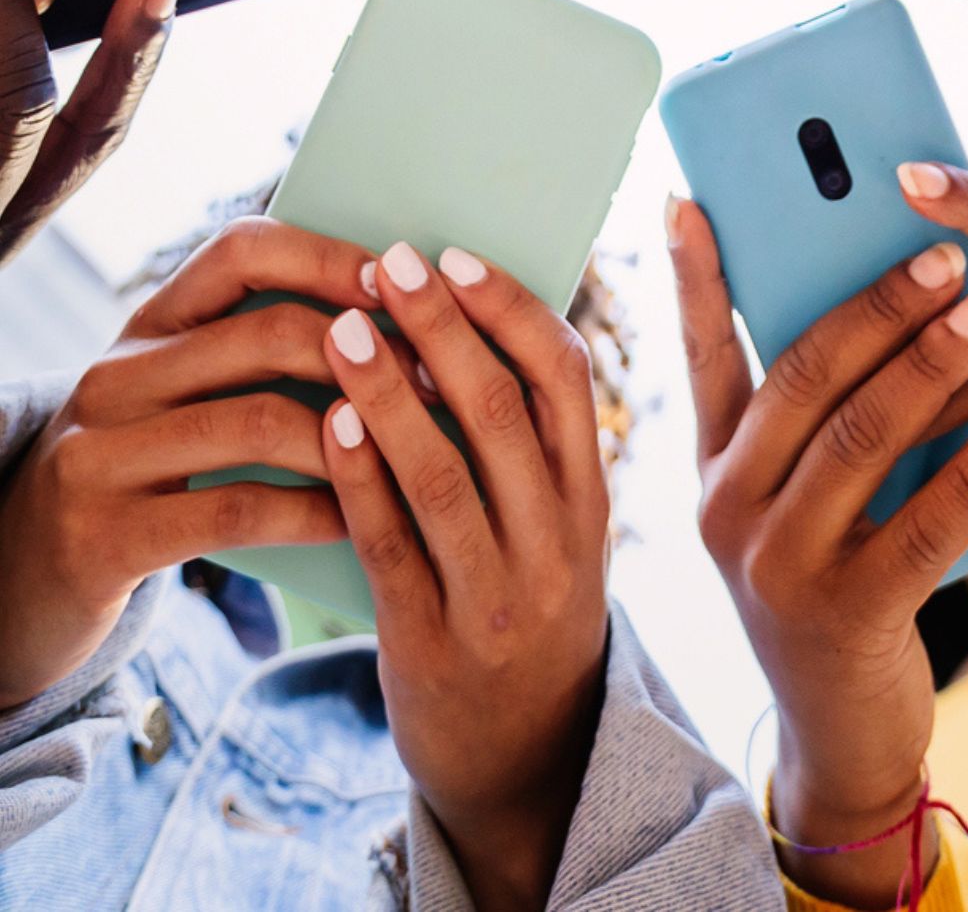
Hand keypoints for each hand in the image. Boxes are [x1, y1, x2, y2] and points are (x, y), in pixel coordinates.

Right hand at [0, 217, 385, 706]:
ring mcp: (101, 453)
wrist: (17, 580)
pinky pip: (232, 508)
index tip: (398, 281)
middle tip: (440, 380)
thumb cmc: (139, 478)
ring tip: (419, 449)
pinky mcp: (104, 534)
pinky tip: (362, 521)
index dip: (325, 256)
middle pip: (262, 333)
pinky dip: (311, 510)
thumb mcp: (175, 400)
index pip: (240, 250)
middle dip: (365, 352)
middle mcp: (116, 374)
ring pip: (254, 420)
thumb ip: (251, 357)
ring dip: (352, 435)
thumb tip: (396, 313)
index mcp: (145, 326)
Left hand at [321, 242, 610, 911]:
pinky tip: (329, 422)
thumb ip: (527, 441)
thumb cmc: (528, 605)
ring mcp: (498, 597)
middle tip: (387, 262)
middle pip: (499, 410)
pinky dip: (360, 479)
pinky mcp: (434, 644)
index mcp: (593, 495)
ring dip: (387, 390)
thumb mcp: (560, 526)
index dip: (508, 308)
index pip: (565, 376)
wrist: (529, 759)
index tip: (453, 255)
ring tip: (340, 327)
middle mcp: (557, 541)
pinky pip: (391, 546)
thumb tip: (455, 312)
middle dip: (439, 325)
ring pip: (442, 473)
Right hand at [666, 192, 967, 906]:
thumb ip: (809, 422)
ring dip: (931, 367)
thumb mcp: (794, 504)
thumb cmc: (837, 586)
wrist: (844, 737)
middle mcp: (729, 507)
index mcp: (715, 466)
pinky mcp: (847, 616)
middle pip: (802, 377)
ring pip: (861, 439)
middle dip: (876, 304)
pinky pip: (920, 527)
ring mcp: (780, 564)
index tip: (694, 193)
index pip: (701, 351)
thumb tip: (860, 301)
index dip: (698, 273)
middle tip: (943, 252)